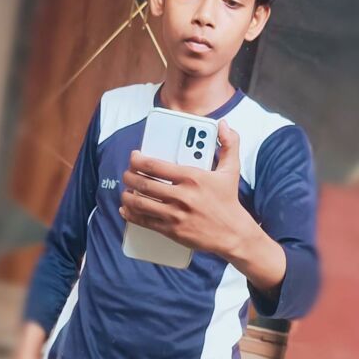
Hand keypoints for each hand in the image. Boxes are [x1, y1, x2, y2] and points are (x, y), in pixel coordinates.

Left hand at [119, 118, 259, 258]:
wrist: (232, 233)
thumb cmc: (228, 201)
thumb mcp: (231, 170)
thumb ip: (229, 144)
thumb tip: (224, 125)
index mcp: (192, 177)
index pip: (155, 166)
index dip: (138, 160)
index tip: (134, 157)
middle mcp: (181, 195)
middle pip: (144, 184)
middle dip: (129, 177)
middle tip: (127, 174)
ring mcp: (175, 214)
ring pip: (140, 203)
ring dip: (127, 196)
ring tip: (126, 191)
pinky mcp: (171, 230)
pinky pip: (145, 221)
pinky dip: (131, 215)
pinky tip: (126, 209)